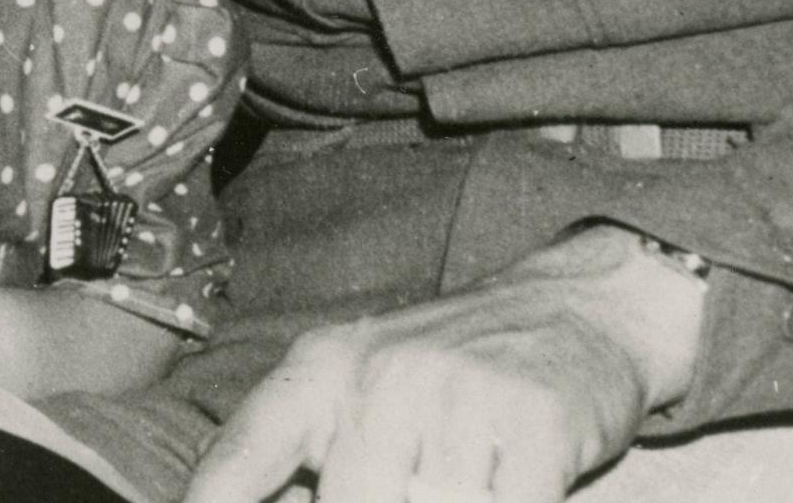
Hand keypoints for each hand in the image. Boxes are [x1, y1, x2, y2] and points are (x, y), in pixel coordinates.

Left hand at [184, 228, 704, 502]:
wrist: (573, 309)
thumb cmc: (447, 371)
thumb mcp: (351, 386)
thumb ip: (285, 451)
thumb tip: (219, 501)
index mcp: (321, 372)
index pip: (239, 459)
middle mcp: (382, 376)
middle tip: (412, 486)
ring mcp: (460, 396)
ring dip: (450, 502)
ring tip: (469, 473)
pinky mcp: (535, 424)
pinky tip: (508, 482)